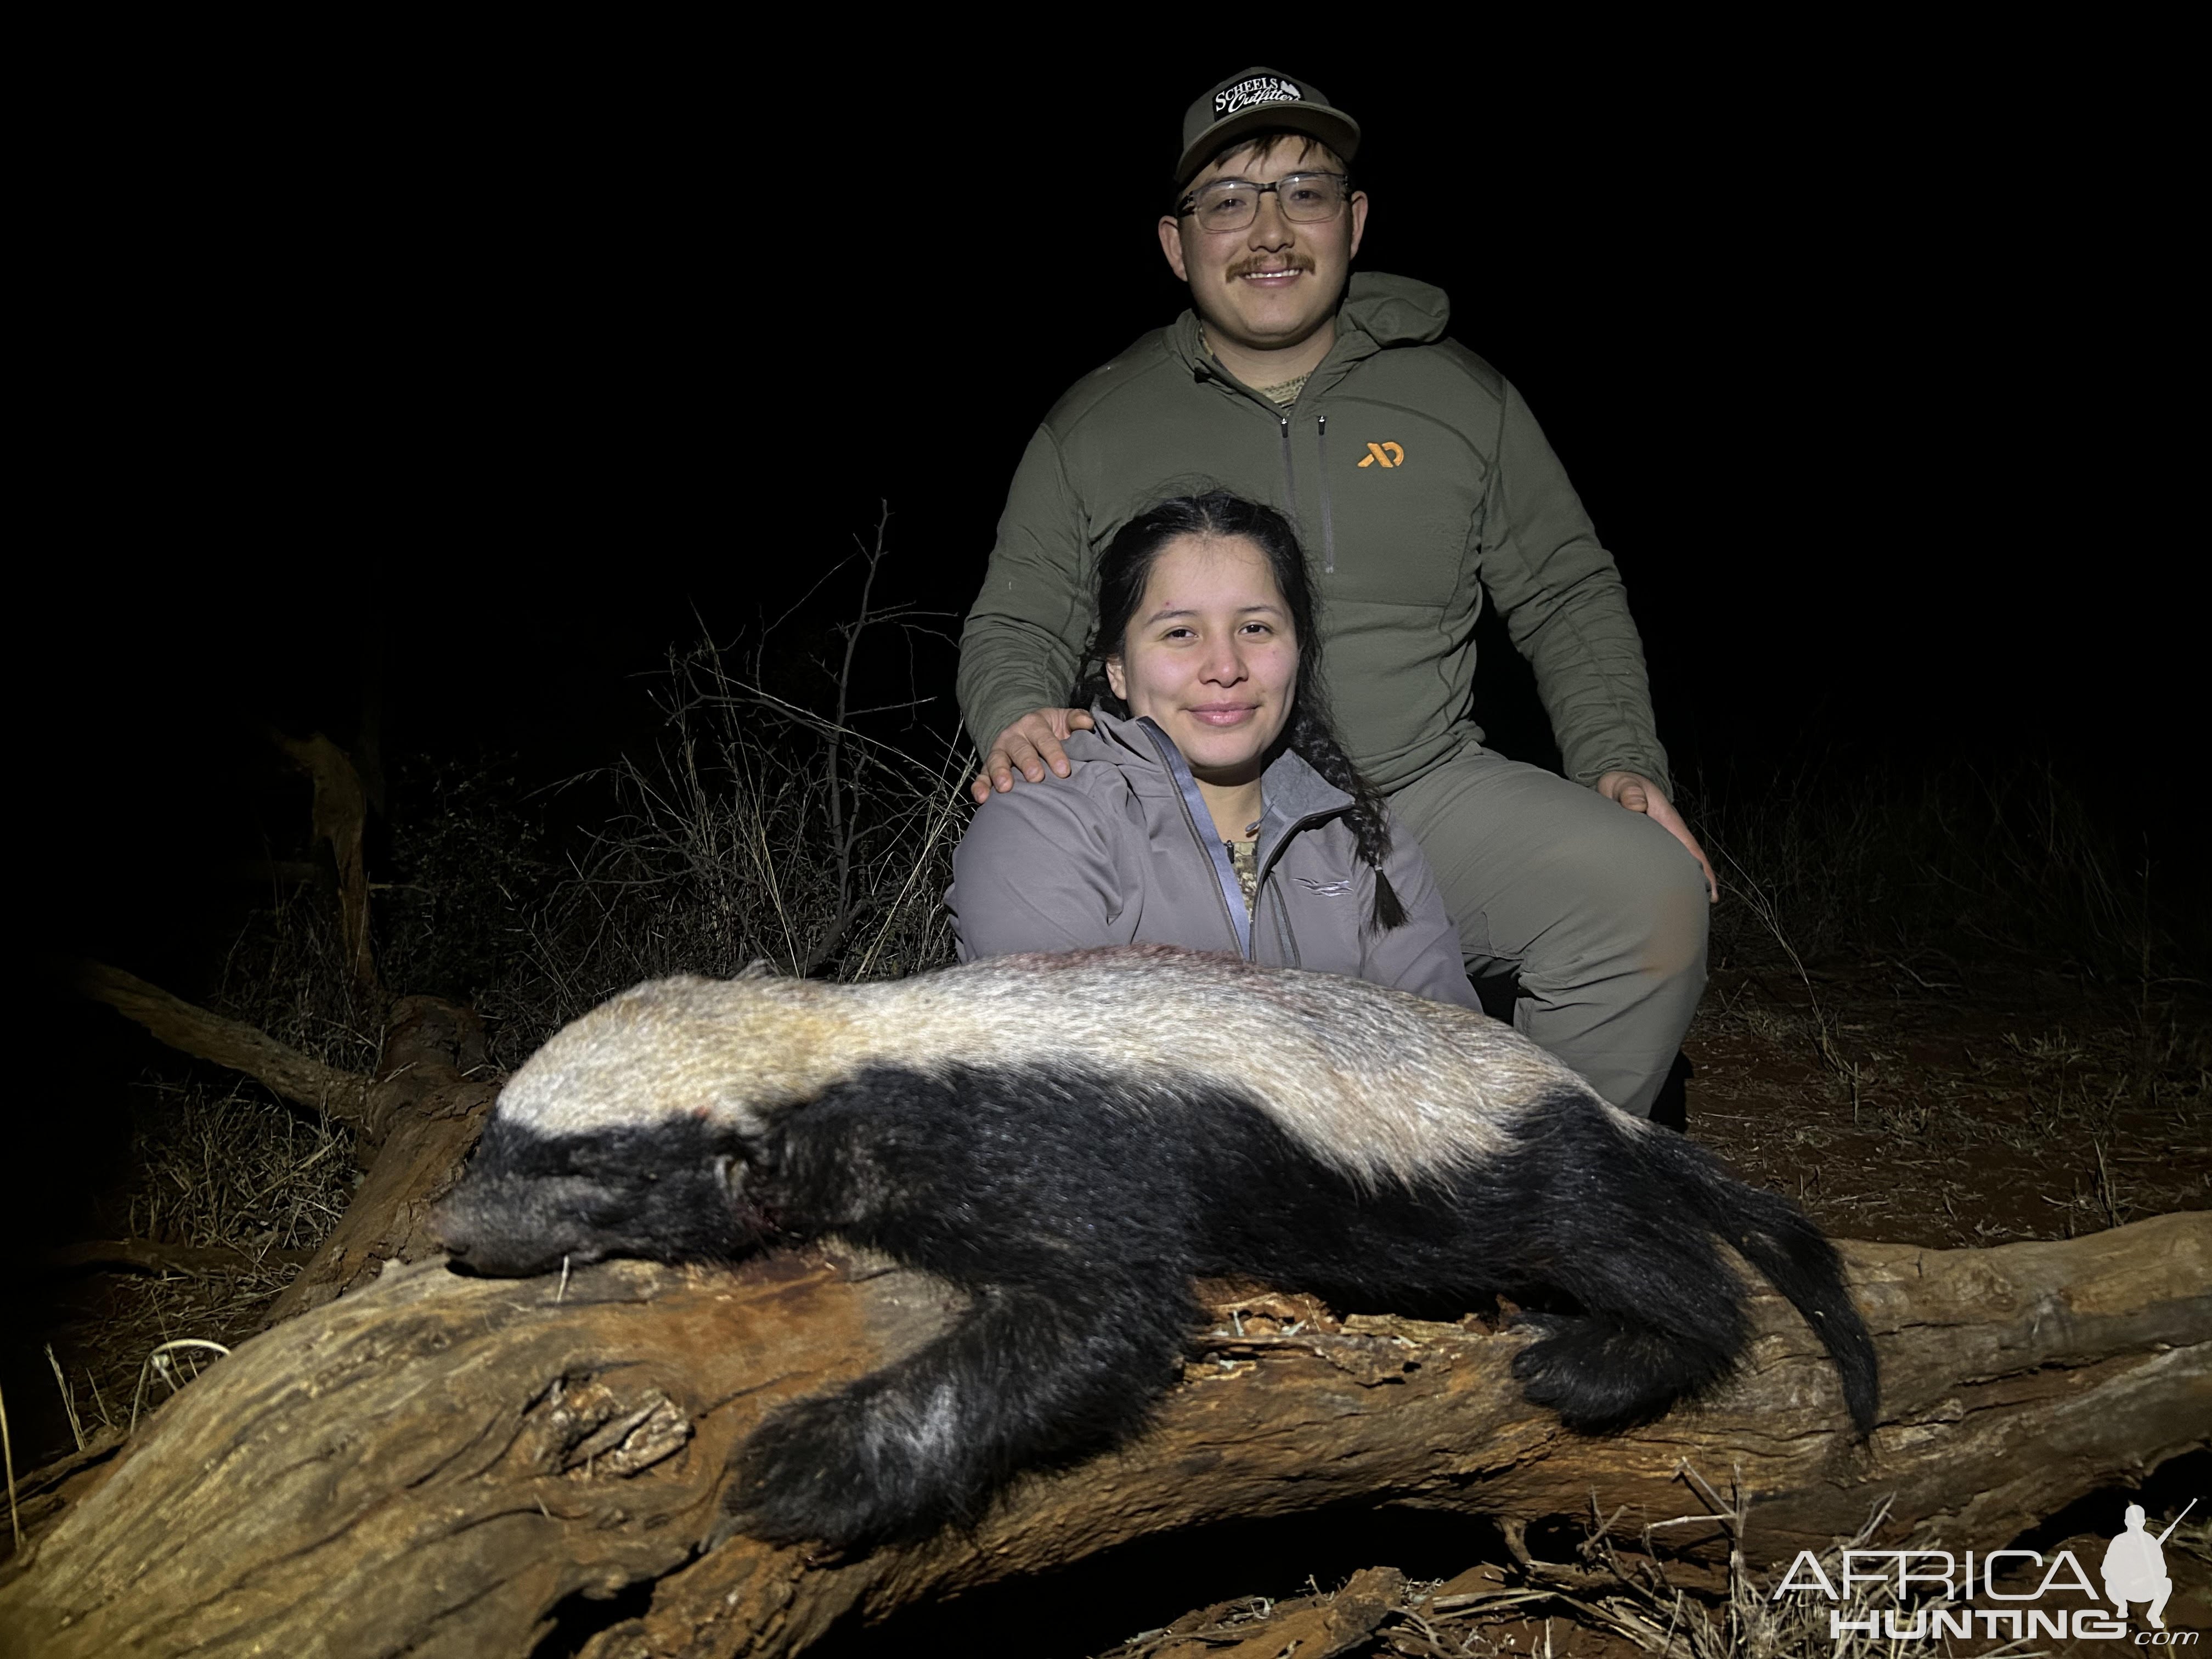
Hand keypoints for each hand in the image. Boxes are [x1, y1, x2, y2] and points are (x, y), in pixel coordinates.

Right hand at [969, 708, 1097, 802]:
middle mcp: (1014, 736)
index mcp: (1033, 724)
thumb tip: (1087, 723)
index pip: (1044, 738)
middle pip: (1019, 749)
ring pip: (996, 761)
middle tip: (1036, 777)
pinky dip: (980, 786)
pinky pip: (982, 776)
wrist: (1028, 732)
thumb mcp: (1063, 720)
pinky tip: (982, 798)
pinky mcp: (988, 767)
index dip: (1054, 753)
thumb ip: (1076, 720)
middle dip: (1027, 763)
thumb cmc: (1051, 731)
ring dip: (1000, 773)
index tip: (1064, 770)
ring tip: (1006, 788)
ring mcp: (999, 752)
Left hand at [1597, 772, 1717, 902]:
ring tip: (1679, 912)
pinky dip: (1656, 881)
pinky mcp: (1641, 847)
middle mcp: (1666, 836)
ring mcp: (1655, 842)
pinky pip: (1652, 866)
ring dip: (1675, 886)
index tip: (1711, 892)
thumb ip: (1631, 793)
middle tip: (1696, 911)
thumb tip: (1637, 805)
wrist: (1616, 783)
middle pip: (1684, 865)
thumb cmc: (1624, 785)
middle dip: (1693, 887)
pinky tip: (1651, 899)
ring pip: (1668, 868)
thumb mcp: (1626, 785)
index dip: (1702, 871)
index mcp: (1668, 823)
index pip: (1690, 850)